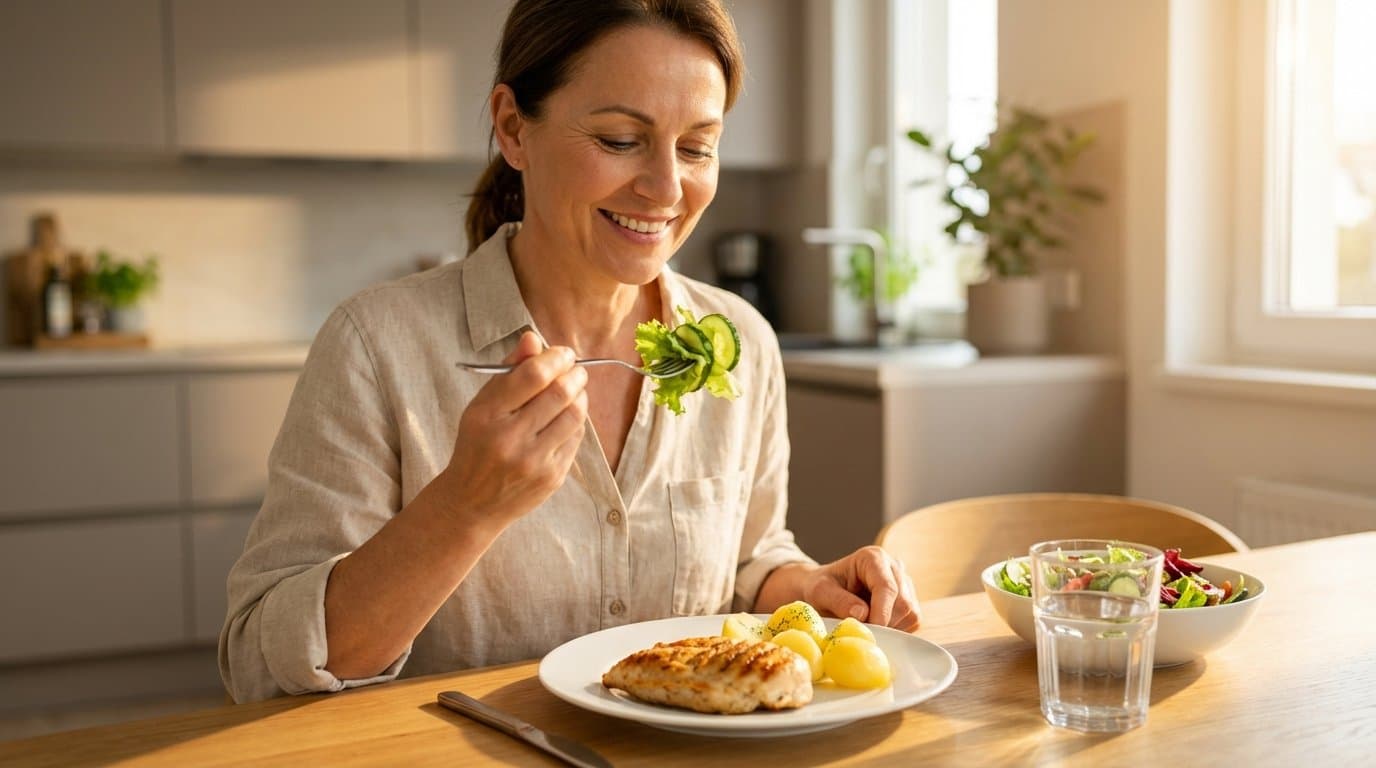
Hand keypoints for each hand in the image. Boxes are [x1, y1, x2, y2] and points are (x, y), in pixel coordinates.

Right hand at [441, 331, 588, 528]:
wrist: (472, 503)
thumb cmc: (477, 445)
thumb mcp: (481, 406)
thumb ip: (508, 370)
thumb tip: (533, 338)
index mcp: (488, 415)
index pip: (533, 375)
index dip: (555, 357)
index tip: (563, 353)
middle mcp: (510, 439)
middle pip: (560, 392)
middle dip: (575, 374)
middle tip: (576, 369)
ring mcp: (533, 461)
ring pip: (575, 414)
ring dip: (581, 395)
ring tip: (575, 390)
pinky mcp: (551, 477)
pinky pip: (576, 438)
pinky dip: (576, 421)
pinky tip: (567, 417)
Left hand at [781, 546, 920, 630]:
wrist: (825, 590)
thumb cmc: (820, 587)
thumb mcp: (820, 592)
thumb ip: (838, 601)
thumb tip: (862, 614)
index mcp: (873, 558)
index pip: (887, 587)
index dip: (882, 612)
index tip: (872, 631)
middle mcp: (893, 567)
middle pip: (903, 603)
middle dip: (885, 623)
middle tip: (862, 633)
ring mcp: (904, 584)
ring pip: (911, 614)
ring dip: (890, 628)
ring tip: (865, 626)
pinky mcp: (908, 601)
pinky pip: (912, 622)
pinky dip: (896, 630)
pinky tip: (876, 625)